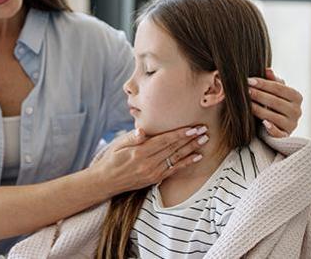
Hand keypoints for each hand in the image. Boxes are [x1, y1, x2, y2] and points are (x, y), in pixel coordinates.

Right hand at [88, 126, 208, 196]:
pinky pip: (174, 170)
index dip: (179, 134)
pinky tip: (197, 156)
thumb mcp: (117, 145)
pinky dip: (186, 163)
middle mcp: (148, 164)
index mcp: (139, 152)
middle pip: (173, 149)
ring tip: (204, 140)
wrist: (105, 182)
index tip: (192, 127)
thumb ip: (131, 137)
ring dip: (192, 149)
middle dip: (190, 139)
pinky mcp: (155, 179)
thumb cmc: (111, 159)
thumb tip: (141, 130)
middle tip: (204, 130)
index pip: (164, 141)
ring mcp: (153, 173)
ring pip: (176, 158)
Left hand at [248, 68, 303, 137]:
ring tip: (246, 103)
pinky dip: (272, 128)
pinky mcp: (285, 136)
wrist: (277, 124)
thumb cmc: (274, 103)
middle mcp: (297, 111)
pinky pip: (278, 133)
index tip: (249, 81)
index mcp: (296, 97)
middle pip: (276, 102)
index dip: (263, 84)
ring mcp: (292, 125)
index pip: (279, 88)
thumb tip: (268, 70)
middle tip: (245, 91)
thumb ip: (272, 81)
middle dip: (259, 95)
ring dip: (259, 109)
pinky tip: (263, 123)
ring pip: (274, 116)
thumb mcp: (275, 91)